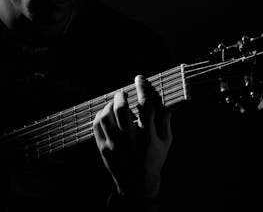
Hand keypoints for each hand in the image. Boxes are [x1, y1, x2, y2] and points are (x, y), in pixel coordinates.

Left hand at [93, 75, 171, 200]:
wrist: (137, 184)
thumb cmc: (154, 158)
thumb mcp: (166, 141)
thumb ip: (165, 118)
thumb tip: (164, 96)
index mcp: (149, 138)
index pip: (146, 107)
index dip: (143, 89)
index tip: (139, 78)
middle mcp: (131, 142)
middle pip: (122, 110)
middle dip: (121, 95)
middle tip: (123, 92)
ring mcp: (115, 146)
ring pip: (105, 117)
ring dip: (109, 105)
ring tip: (114, 103)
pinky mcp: (103, 149)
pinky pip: (96, 126)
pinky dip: (100, 115)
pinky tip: (107, 113)